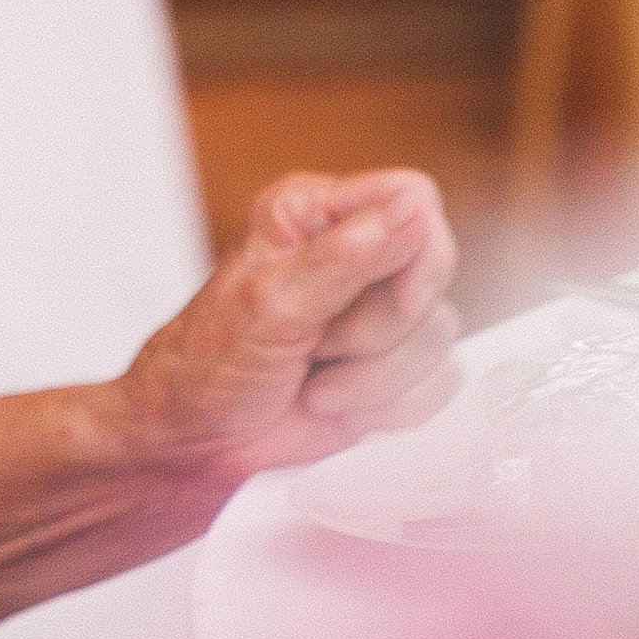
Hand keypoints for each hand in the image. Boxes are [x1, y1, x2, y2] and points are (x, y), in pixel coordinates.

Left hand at [120, 169, 460, 485]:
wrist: (197, 440)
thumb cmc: (208, 364)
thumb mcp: (271, 304)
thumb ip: (346, 256)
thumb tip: (414, 208)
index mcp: (315, 214)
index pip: (412, 197)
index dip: (415, 250)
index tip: (388, 297)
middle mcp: (354, 254)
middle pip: (434, 271)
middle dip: (377, 330)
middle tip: (317, 347)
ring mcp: (377, 314)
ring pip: (439, 334)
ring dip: (373, 377)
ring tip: (314, 381)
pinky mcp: (393, 367)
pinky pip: (440, 381)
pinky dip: (387, 407)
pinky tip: (335, 405)